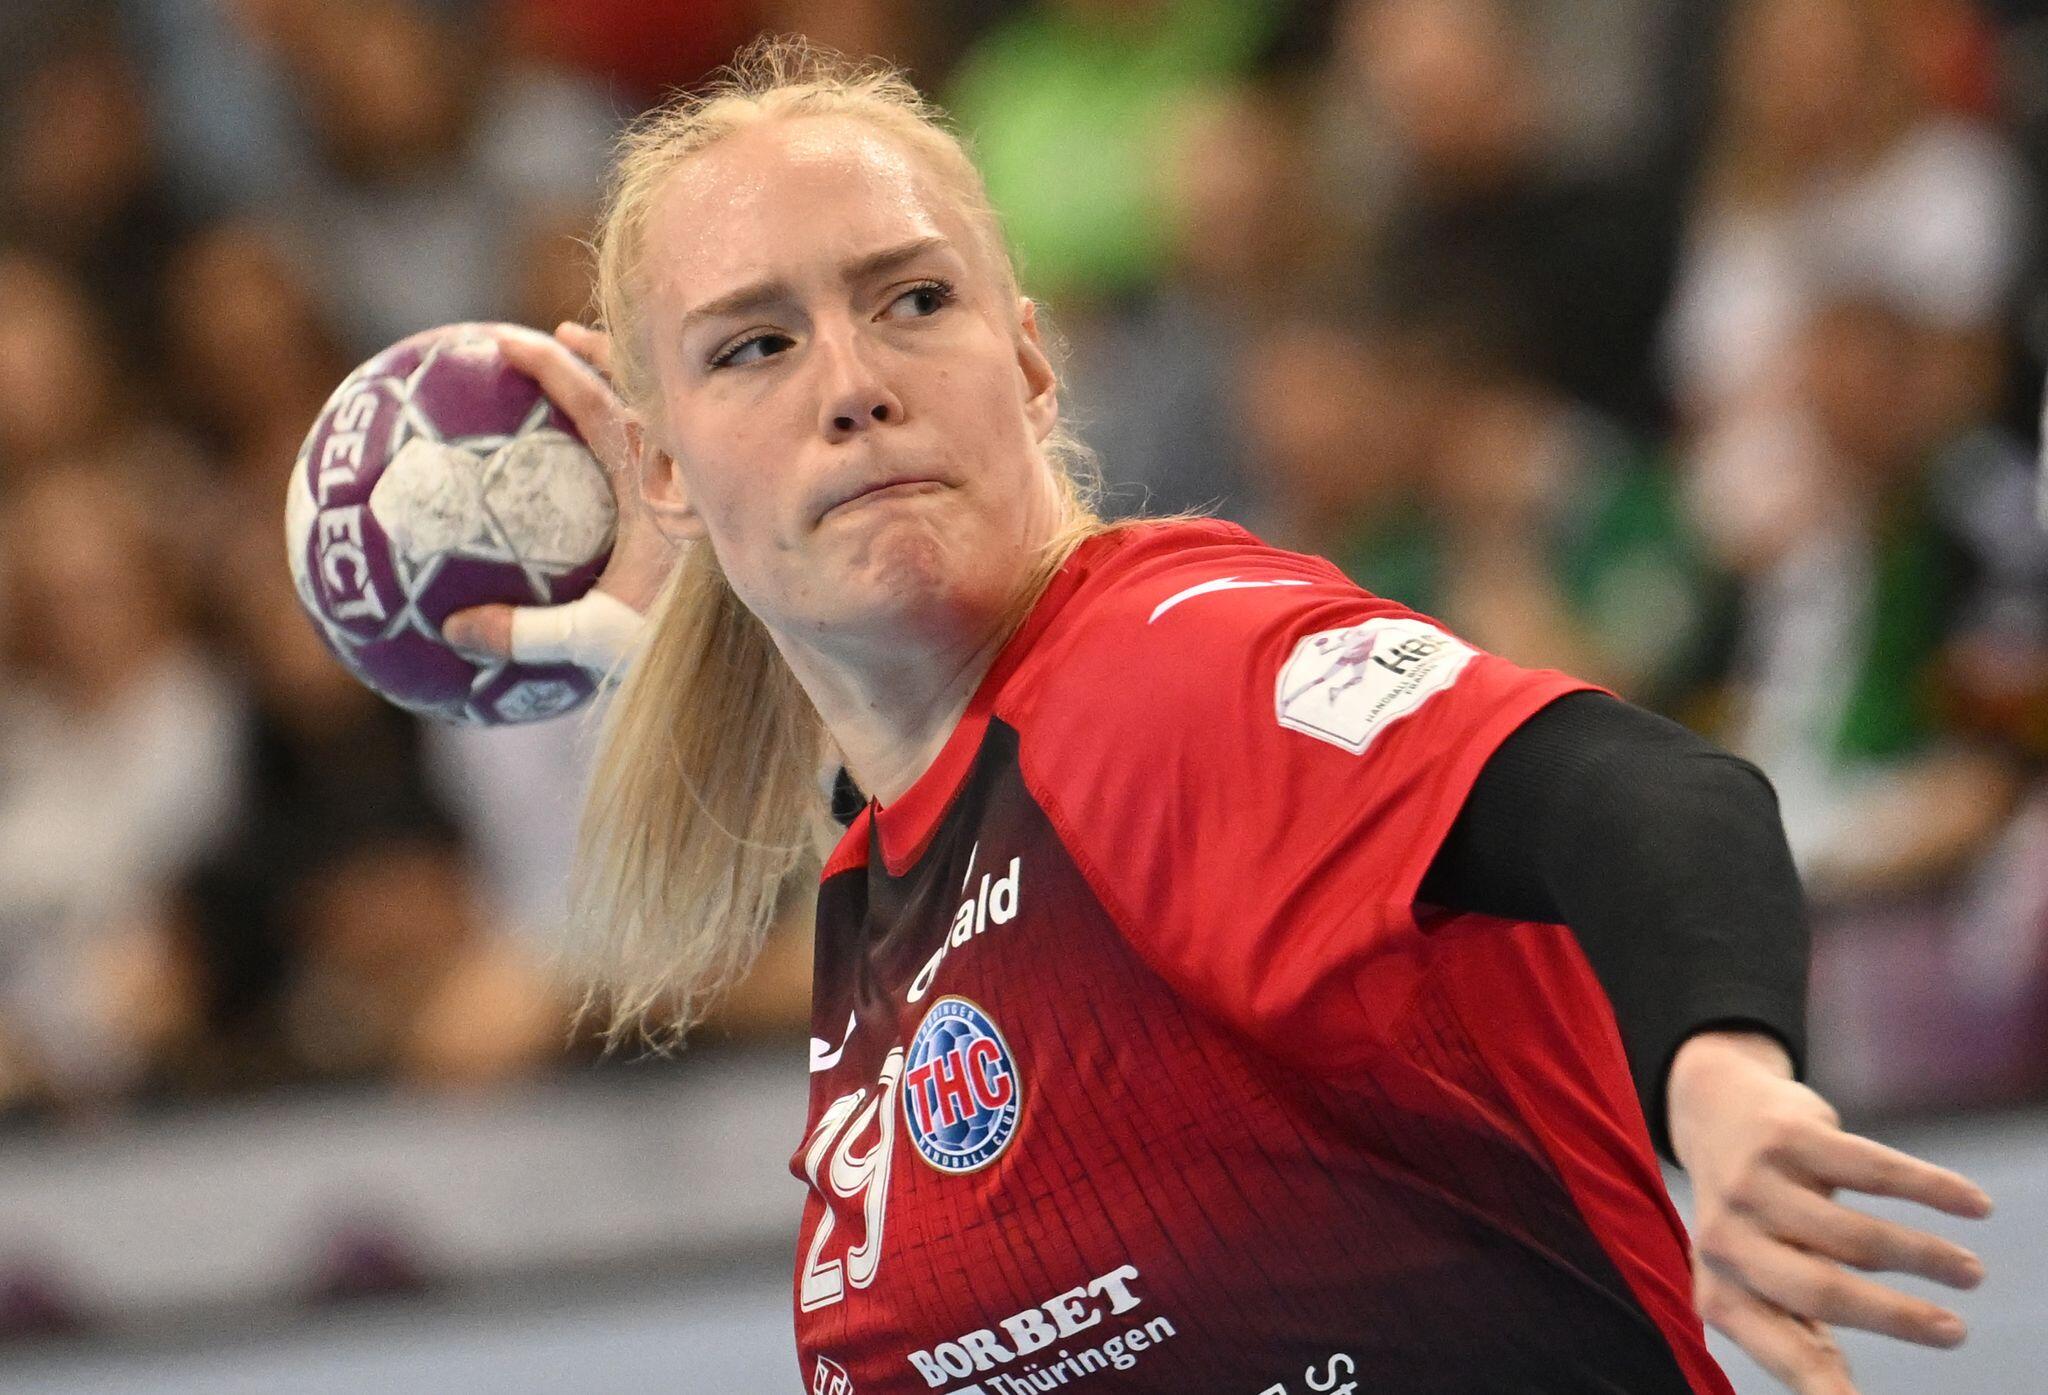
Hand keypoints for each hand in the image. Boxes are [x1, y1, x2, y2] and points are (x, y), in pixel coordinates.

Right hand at [441, 322, 678, 674]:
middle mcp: (679, 474)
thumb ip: (531, 633)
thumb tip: (456, 631)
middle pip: (637, 391)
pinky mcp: (697, 509)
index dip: (555, 368)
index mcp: (654, 485)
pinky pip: (666, 454)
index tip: (512, 342)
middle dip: (594, 357)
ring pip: (659, 413)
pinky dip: (639, 429)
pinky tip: (608, 446)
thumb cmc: (679, 640)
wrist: (753, 649)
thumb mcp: (601, 636)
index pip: (600, 404)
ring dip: (622, 383)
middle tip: (553, 336)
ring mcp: (692, 486)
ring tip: (580, 359)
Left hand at [1668, 1031, 1992, 1394]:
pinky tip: (1973, 1205)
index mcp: (1721, 1292)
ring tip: (1970, 1273)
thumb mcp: (1759, 1281)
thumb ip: (1800, 1336)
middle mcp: (1725, 1241)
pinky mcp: (1786, 1135)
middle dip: (1898, 1318)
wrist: (1713, 1112)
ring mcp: (1752, 1184)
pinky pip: (1873, 1169)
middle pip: (1824, 1292)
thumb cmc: (1754, 1222)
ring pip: (1856, 1236)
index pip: (1783, 1350)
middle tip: (1954, 1333)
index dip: (1825, 1384)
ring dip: (1925, 1256)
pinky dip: (1932, 1189)